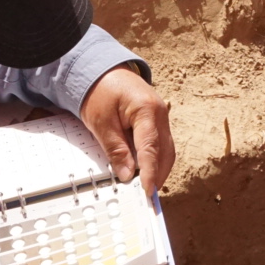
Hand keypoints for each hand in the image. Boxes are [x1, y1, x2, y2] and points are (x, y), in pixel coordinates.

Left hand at [79, 65, 175, 194]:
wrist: (100, 68)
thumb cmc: (98, 91)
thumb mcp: (101, 122)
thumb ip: (116, 149)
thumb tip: (128, 175)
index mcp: (147, 109)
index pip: (152, 148)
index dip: (150, 173)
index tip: (147, 191)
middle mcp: (160, 113)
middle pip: (165, 151)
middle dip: (158, 174)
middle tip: (146, 195)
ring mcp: (161, 116)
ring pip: (166, 149)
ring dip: (157, 168)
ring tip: (145, 186)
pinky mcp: (156, 120)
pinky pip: (160, 143)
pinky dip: (154, 158)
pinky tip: (144, 170)